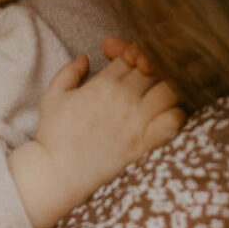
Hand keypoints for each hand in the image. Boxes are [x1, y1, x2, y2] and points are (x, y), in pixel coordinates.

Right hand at [10, 51, 183, 227]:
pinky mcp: (145, 143)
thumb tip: (86, 58)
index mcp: (103, 84)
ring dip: (166, 88)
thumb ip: (69, 71)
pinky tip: (165, 115)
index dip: (132, 55)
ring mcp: (137, 121)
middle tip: (144, 78)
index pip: (132, 55)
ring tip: (156, 94)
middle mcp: (123, 99)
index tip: (127, 64)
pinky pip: (173, 121)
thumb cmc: (52, 136)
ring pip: (168, 90)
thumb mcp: (52, 96)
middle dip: (151, 69)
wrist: (57, 173)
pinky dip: (175, 114)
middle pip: (153, 69)